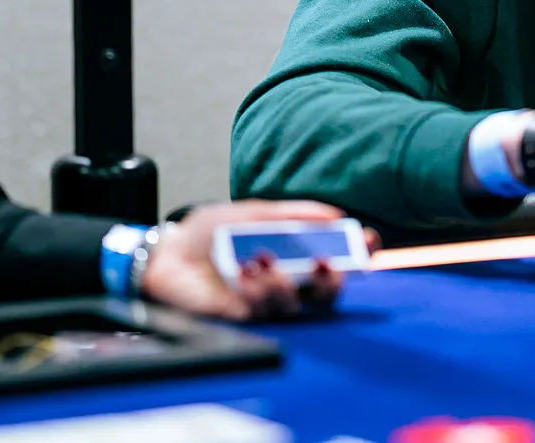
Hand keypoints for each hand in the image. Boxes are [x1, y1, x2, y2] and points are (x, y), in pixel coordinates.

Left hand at [140, 200, 377, 320]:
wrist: (166, 254)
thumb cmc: (208, 233)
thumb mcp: (252, 213)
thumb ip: (291, 214)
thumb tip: (333, 214)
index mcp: (293, 256)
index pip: (336, 260)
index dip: (358, 253)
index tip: (369, 242)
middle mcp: (286, 284)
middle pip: (326, 296)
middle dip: (332, 283)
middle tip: (323, 265)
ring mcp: (265, 305)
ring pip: (295, 308)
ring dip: (283, 284)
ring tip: (262, 261)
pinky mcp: (243, 320)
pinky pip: (263, 314)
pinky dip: (256, 290)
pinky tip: (241, 273)